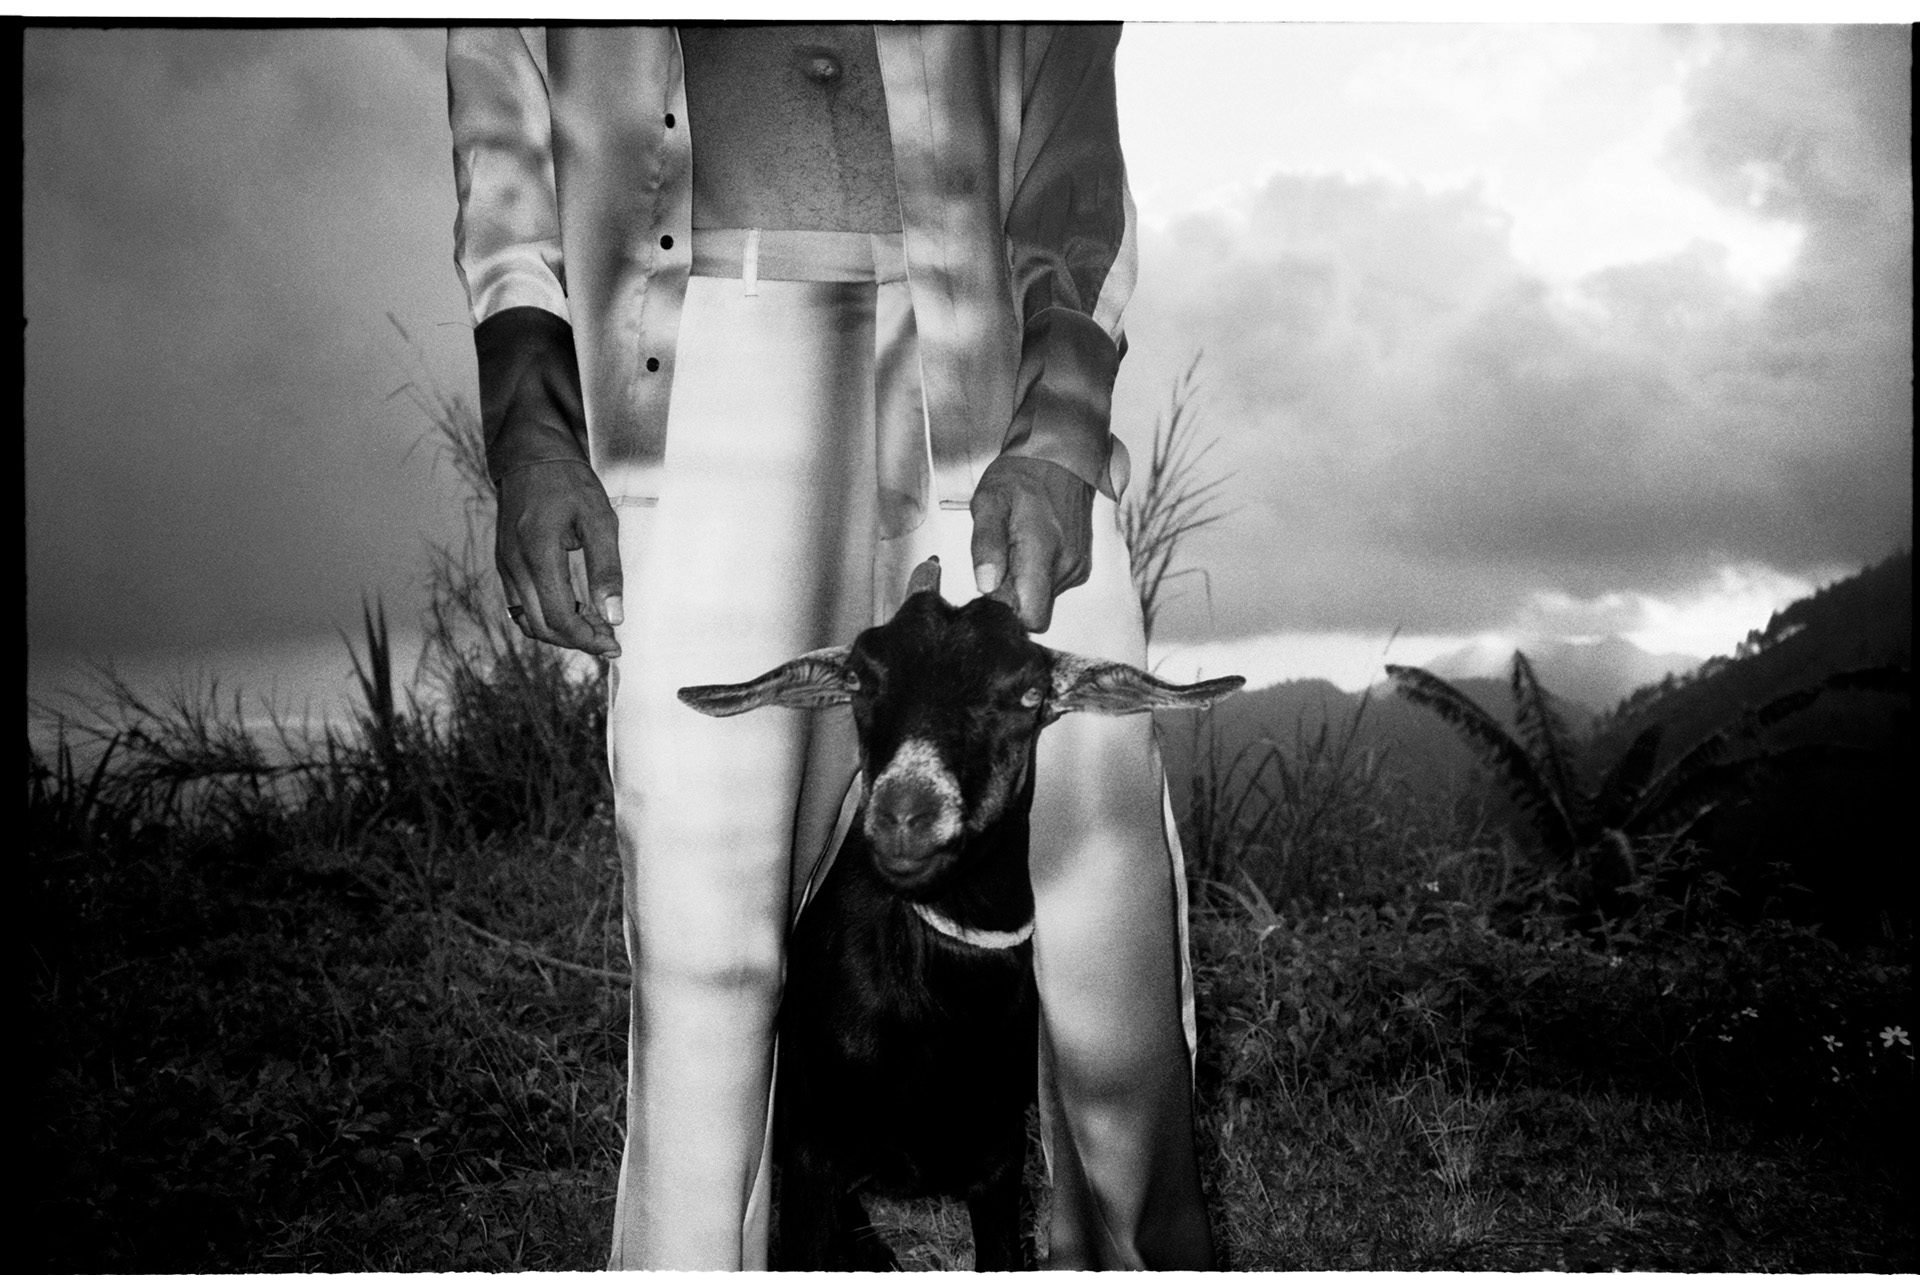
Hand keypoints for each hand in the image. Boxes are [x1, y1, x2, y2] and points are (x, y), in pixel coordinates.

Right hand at [495, 460, 623, 656]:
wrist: (531, 457)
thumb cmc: (569, 483)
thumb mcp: (600, 520)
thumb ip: (607, 569)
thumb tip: (613, 617)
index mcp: (538, 553)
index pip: (559, 617)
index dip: (587, 639)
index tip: (614, 646)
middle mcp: (514, 565)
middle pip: (542, 626)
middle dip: (577, 641)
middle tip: (609, 641)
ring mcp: (505, 566)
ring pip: (529, 621)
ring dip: (561, 633)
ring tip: (594, 628)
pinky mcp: (504, 564)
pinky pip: (521, 606)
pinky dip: (545, 619)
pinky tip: (572, 612)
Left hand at [969, 454, 1092, 632]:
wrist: (1061, 457)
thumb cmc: (1021, 476)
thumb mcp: (989, 501)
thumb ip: (986, 544)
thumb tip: (987, 585)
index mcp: (1042, 551)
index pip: (1031, 617)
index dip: (1007, 611)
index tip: (993, 587)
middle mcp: (1066, 565)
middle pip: (1035, 610)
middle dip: (1013, 595)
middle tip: (1001, 559)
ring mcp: (1077, 567)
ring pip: (1043, 598)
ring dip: (1025, 582)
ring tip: (1017, 545)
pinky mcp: (1081, 566)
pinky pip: (1053, 585)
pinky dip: (1038, 574)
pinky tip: (1031, 546)